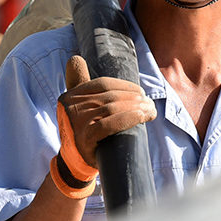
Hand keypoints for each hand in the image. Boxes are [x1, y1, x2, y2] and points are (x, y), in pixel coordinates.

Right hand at [54, 55, 157, 177]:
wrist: (73, 163)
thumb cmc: (81, 130)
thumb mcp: (75, 105)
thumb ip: (76, 82)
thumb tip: (75, 58)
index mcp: (70, 95)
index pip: (104, 84)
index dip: (126, 86)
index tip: (140, 92)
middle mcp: (71, 106)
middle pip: (112, 96)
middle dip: (135, 98)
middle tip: (149, 104)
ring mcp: (78, 122)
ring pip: (114, 108)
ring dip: (138, 108)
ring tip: (151, 111)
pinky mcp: (86, 138)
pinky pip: (112, 124)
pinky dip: (131, 118)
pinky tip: (143, 117)